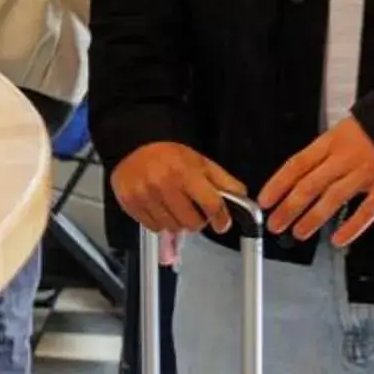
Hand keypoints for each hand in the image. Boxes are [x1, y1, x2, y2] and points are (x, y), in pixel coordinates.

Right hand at [110, 141, 250, 237]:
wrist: (133, 144)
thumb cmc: (168, 155)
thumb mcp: (200, 162)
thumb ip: (223, 181)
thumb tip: (242, 198)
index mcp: (185, 172)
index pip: (211, 205)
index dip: (221, 218)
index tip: (221, 222)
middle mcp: (163, 184)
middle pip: (192, 224)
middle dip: (197, 220)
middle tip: (192, 209)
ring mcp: (145, 195)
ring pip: (173, 228)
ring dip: (177, 222)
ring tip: (174, 206)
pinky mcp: (131, 203)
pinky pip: (155, 228)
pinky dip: (160, 222)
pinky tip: (159, 206)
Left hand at [259, 117, 373, 246]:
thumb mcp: (342, 131)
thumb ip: (323, 153)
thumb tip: (298, 175)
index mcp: (331, 142)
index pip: (297, 164)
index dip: (278, 183)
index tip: (265, 200)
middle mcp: (346, 158)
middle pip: (310, 184)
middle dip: (289, 207)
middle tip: (276, 223)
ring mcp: (366, 173)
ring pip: (333, 199)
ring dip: (313, 219)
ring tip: (298, 232)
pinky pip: (366, 211)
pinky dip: (351, 227)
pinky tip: (337, 239)